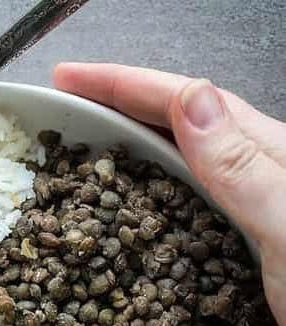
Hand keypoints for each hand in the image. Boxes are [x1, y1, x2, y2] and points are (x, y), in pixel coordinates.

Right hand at [53, 63, 285, 325]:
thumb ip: (244, 170)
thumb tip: (194, 103)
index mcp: (267, 153)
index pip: (185, 101)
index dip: (124, 84)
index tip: (70, 79)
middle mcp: (259, 170)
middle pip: (182, 118)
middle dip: (121, 102)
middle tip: (69, 102)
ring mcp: (254, 202)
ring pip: (185, 155)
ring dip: (135, 141)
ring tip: (93, 140)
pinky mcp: (247, 237)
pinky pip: (190, 196)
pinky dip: (154, 188)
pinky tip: (140, 201)